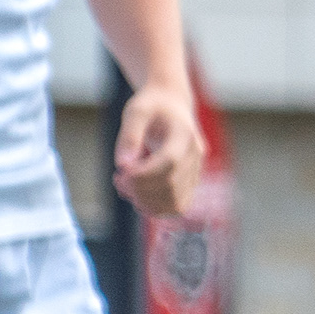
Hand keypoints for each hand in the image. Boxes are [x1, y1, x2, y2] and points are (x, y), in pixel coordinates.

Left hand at [113, 83, 206, 217]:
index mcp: (184, 135)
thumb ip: (129, 137)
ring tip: (126, 189)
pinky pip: (178, 205)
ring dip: (147, 203)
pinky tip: (138, 196)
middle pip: (172, 185)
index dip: (144, 174)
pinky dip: (157, 208)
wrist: (172, 105)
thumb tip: (123, 166)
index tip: (121, 173)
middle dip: (140, 189)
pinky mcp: (190, 182)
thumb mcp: (135, 112)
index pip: (169, 162)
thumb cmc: (152, 107)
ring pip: (177, 202)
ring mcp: (196, 171)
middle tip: (118, 180)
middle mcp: (195, 156)